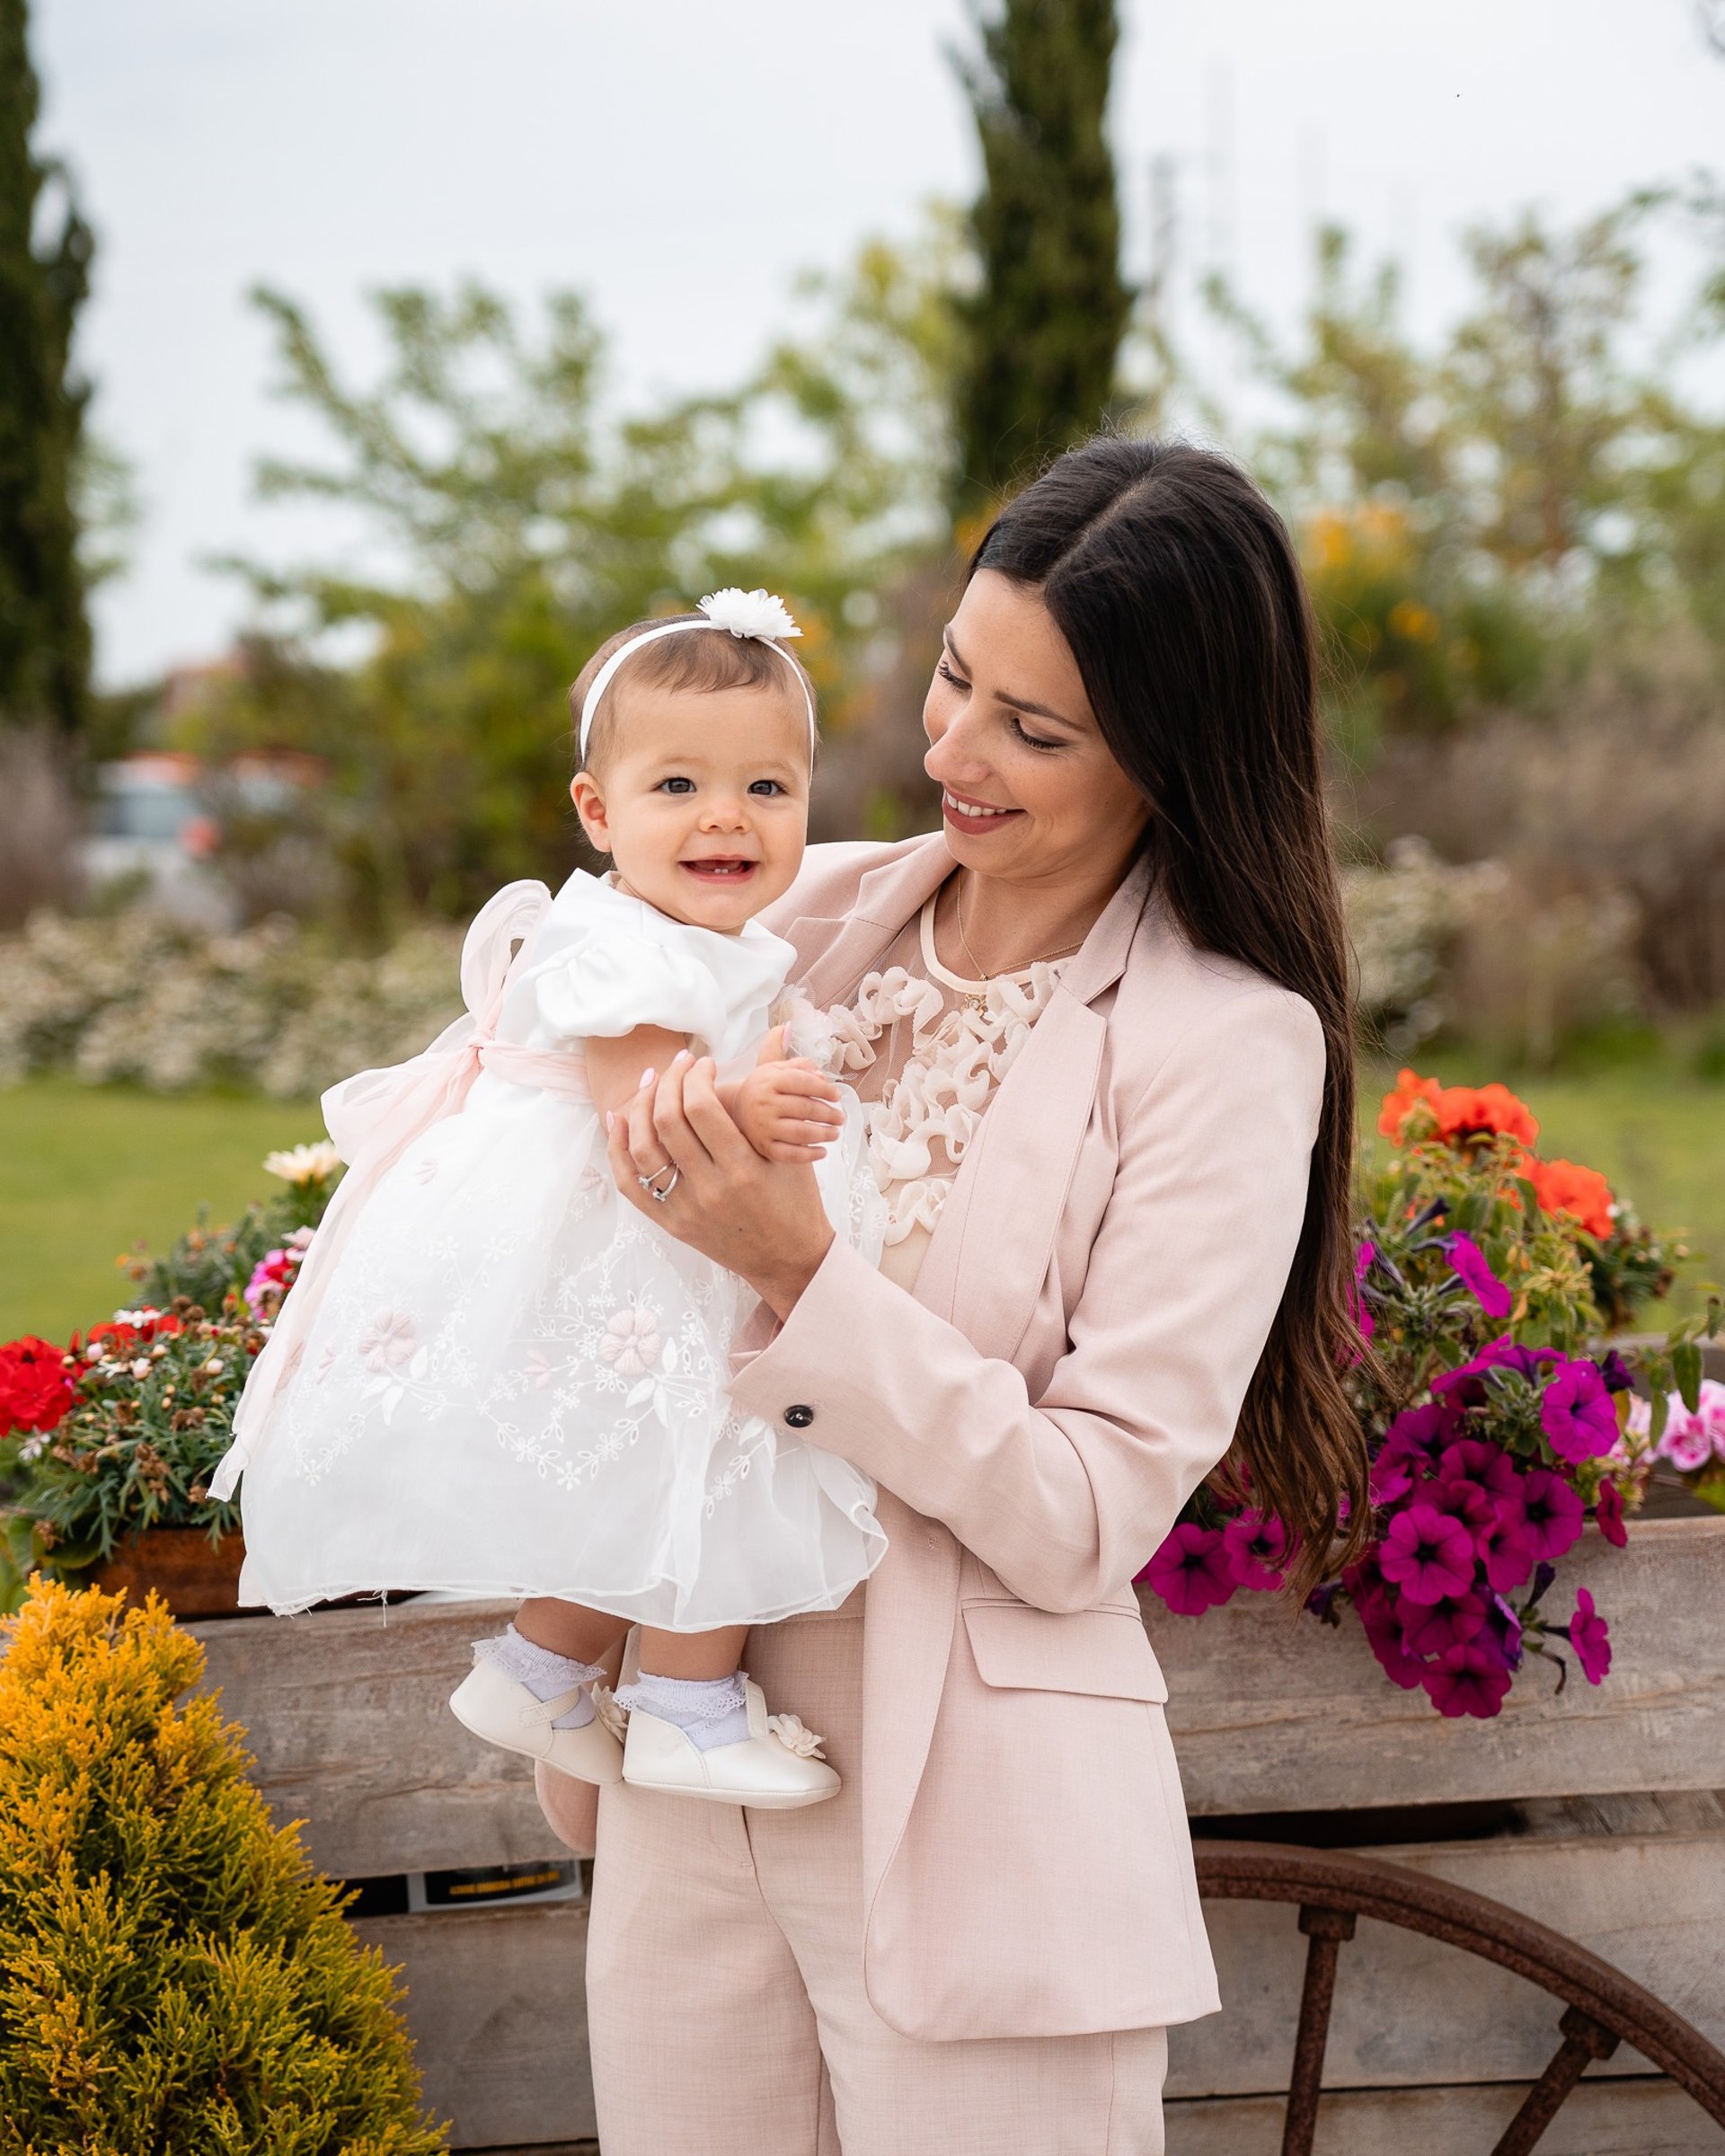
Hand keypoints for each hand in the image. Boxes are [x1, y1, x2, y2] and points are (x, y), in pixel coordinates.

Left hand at [607, 1051, 834, 1319]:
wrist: (788, 1259)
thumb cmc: (797, 1198)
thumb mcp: (795, 1146)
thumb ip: (778, 1087)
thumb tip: (779, 1031)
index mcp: (744, 1169)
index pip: (702, 1108)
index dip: (696, 1075)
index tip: (704, 1062)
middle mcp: (710, 1191)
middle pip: (668, 1122)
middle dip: (669, 1081)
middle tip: (678, 1063)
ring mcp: (685, 1210)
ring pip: (641, 1149)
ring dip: (639, 1108)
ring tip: (652, 1083)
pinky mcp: (669, 1224)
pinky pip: (630, 1184)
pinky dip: (618, 1149)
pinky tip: (620, 1120)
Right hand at [732, 1058, 843, 1163]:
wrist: (737, 1108)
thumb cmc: (765, 1088)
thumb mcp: (778, 1069)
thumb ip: (802, 1066)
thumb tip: (822, 1077)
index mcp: (769, 1081)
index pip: (802, 1082)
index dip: (824, 1089)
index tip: (837, 1096)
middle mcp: (764, 1104)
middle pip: (804, 1108)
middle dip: (828, 1114)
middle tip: (840, 1118)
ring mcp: (763, 1127)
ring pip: (799, 1133)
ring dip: (823, 1134)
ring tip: (835, 1133)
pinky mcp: (764, 1147)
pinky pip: (789, 1155)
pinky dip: (809, 1155)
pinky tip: (823, 1152)